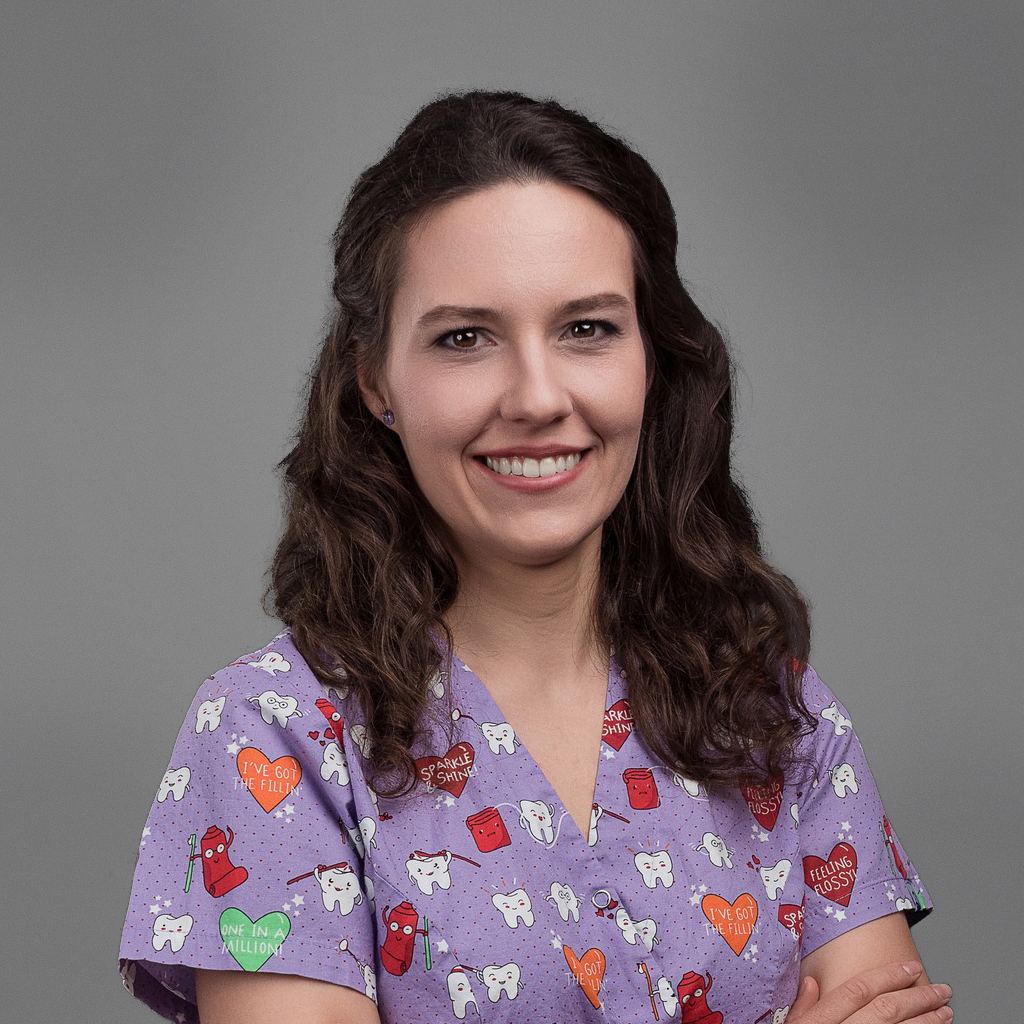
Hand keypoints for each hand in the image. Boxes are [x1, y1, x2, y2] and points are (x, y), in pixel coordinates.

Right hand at [789, 962, 951, 1022]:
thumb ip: (802, 1007)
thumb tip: (812, 983)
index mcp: (823, 1020)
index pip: (861, 989)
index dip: (889, 975)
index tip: (911, 968)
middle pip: (888, 1009)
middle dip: (919, 997)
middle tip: (941, 990)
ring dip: (928, 1022)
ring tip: (946, 1014)